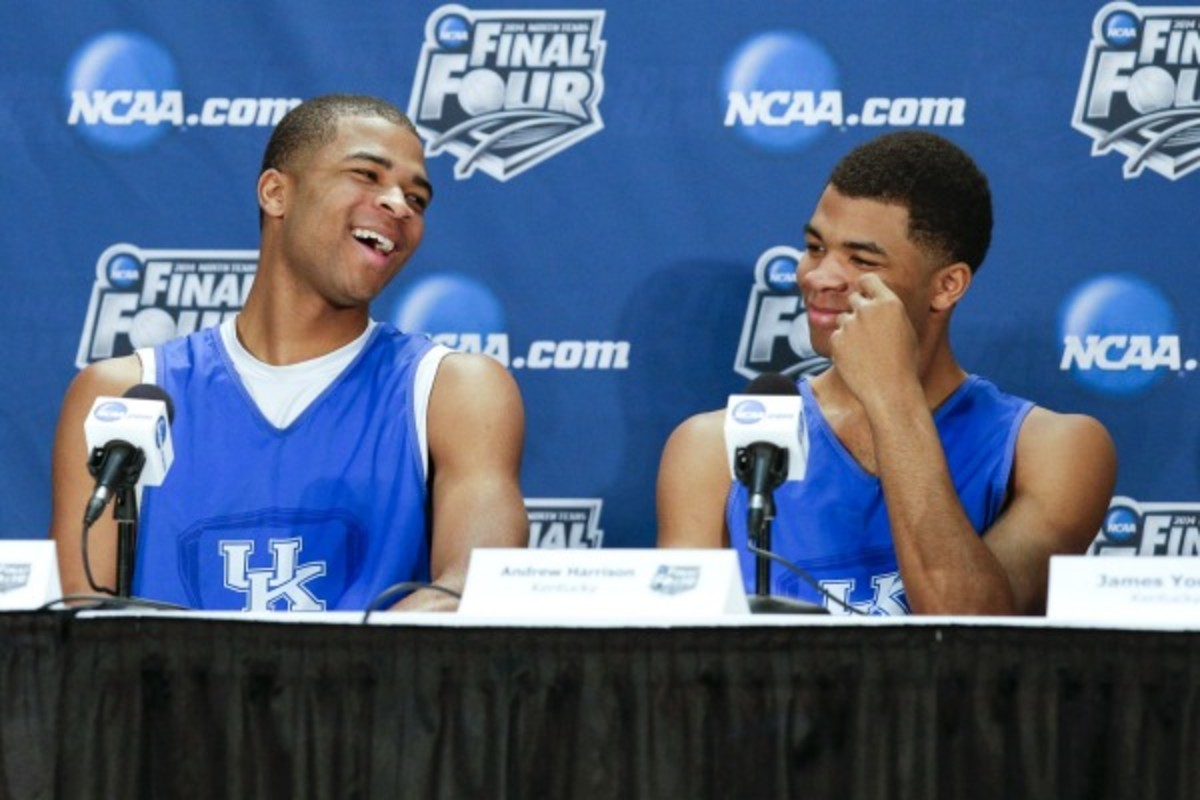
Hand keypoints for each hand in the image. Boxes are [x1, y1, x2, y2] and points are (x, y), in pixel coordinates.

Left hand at [829, 274, 919, 408]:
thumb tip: (875, 301)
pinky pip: (835, 336)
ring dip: (849, 329)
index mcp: (889, 303)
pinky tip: (855, 359)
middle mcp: (867, 309)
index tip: (865, 295)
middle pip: (853, 298)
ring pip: (843, 318)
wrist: (891, 391)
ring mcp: (849, 324)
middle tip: (866, 330)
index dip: (865, 287)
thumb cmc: (904, 363)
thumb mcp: (905, 329)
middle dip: (857, 310)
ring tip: (865, 350)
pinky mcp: (836, 340)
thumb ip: (888, 312)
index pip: (868, 280)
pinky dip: (842, 345)